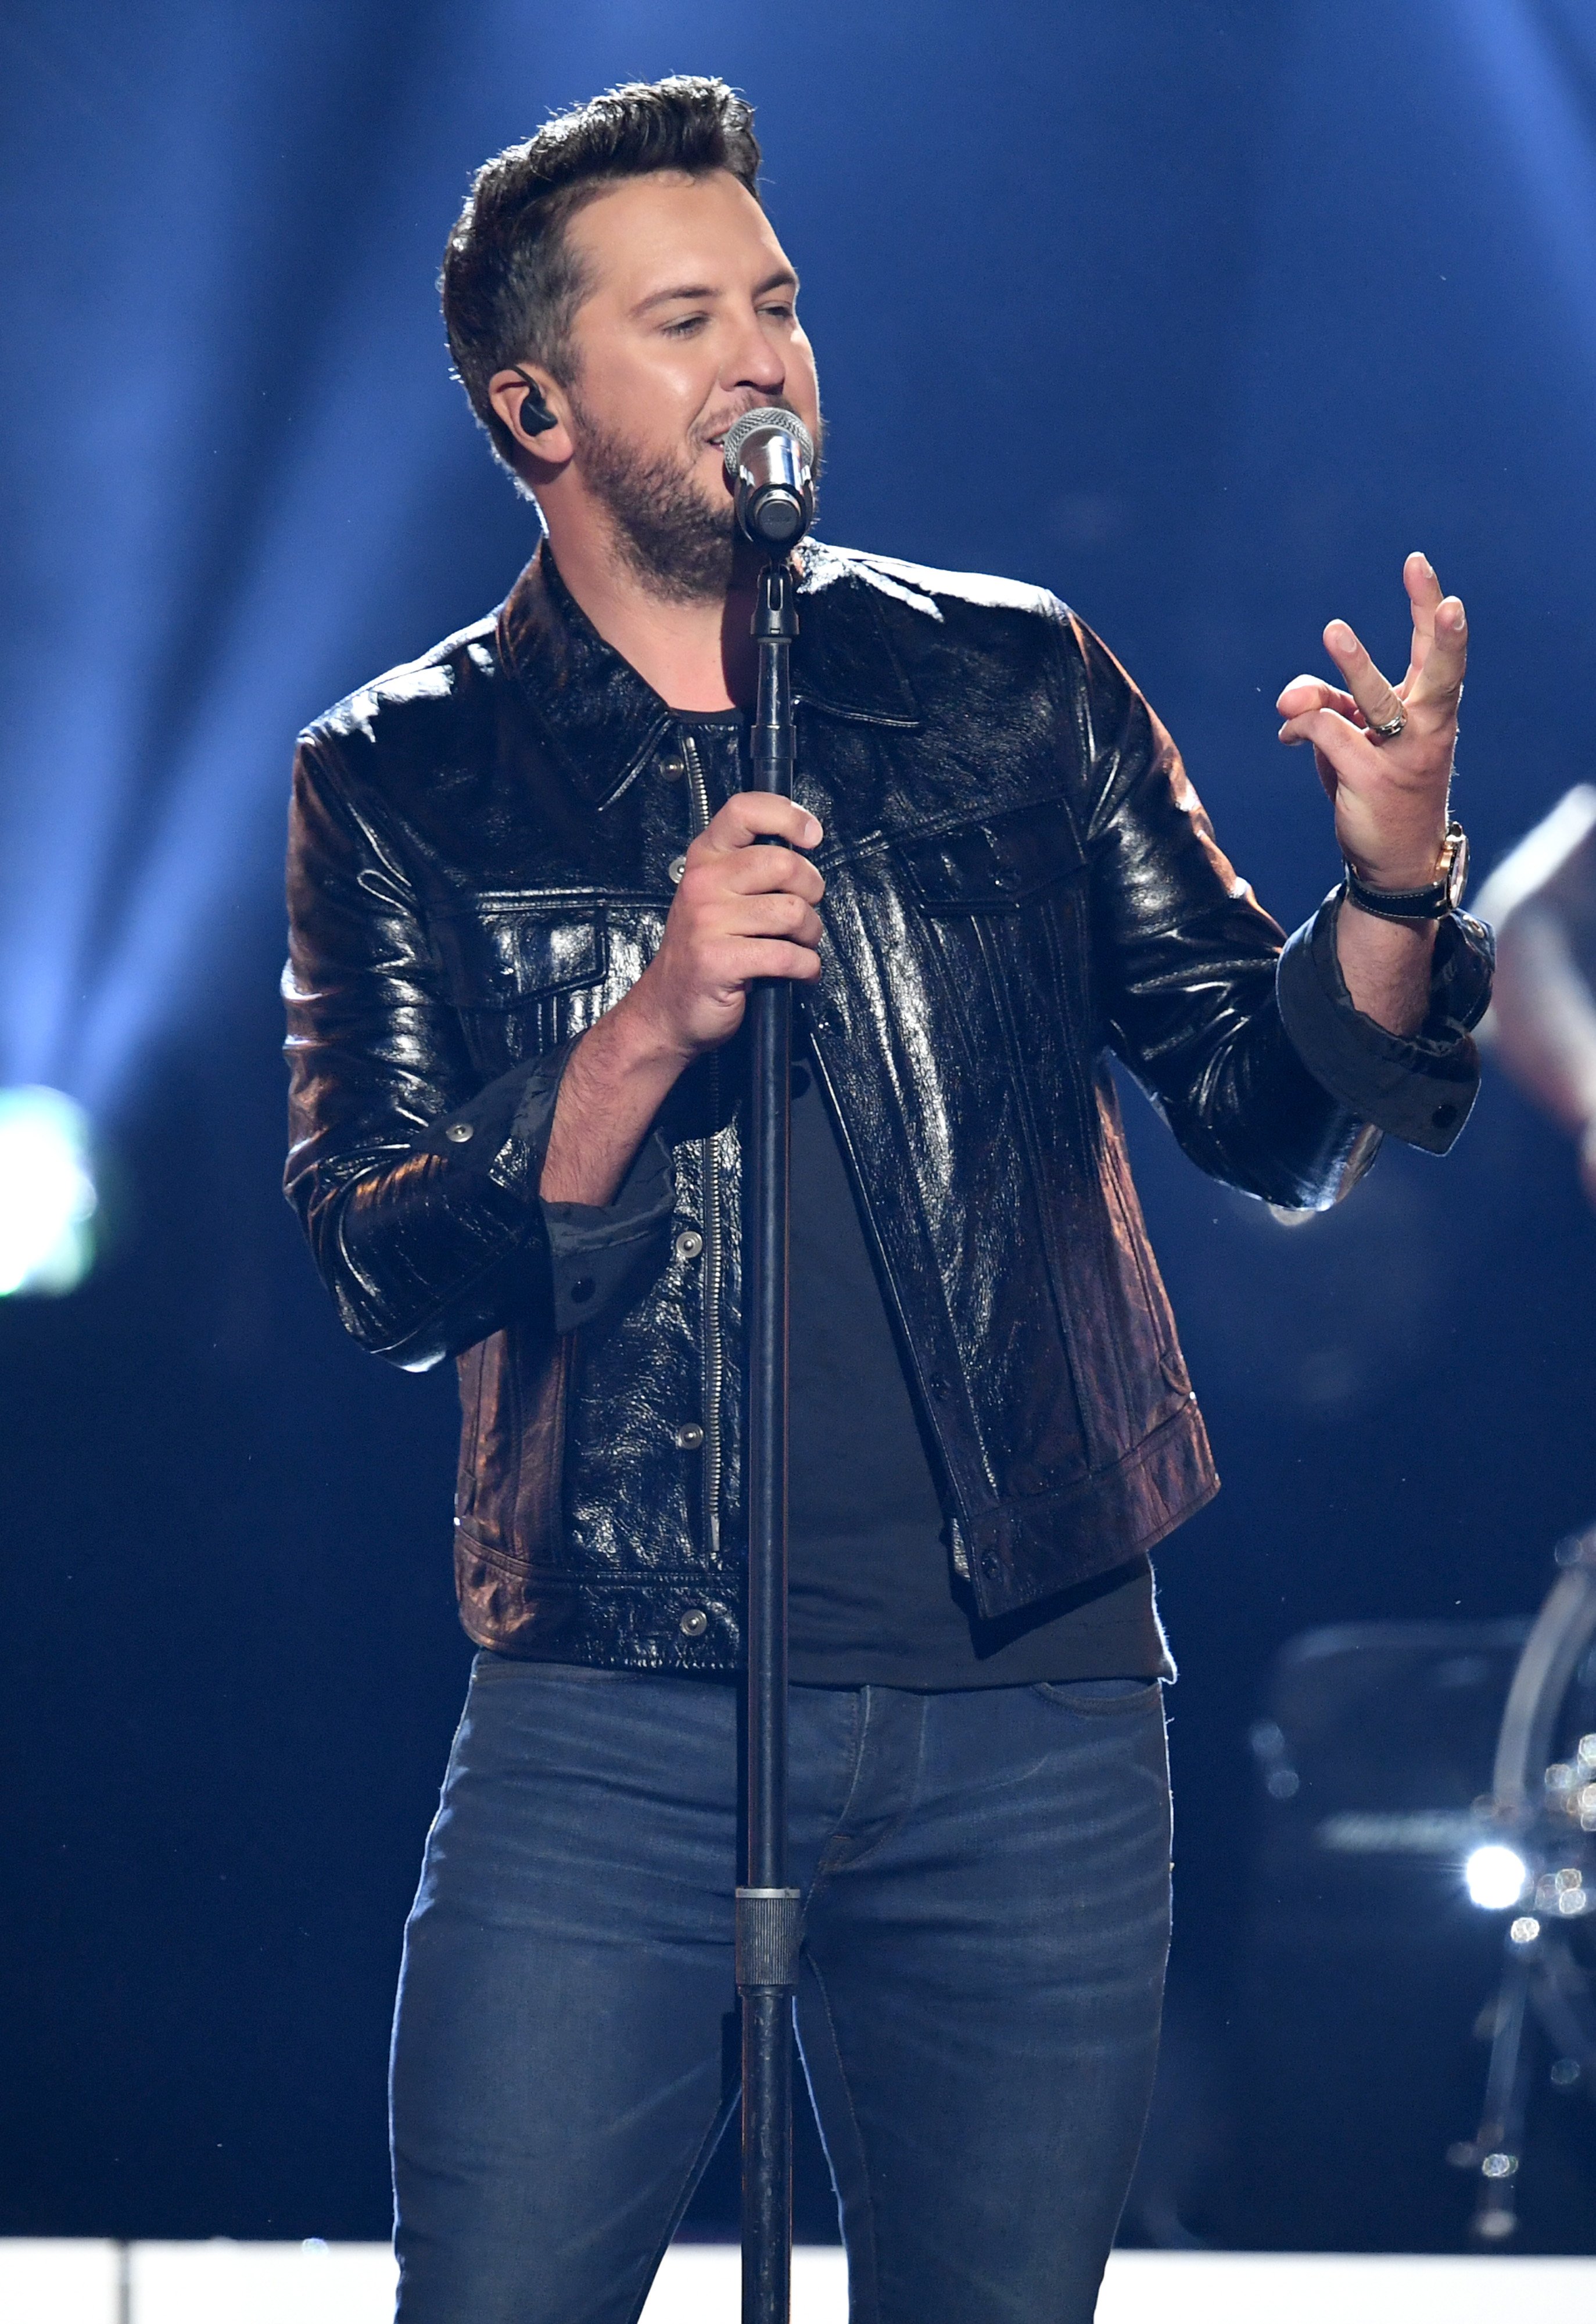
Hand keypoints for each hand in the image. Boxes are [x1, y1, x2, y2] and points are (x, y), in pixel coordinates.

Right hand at [622, 791, 824, 1063]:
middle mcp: (704, 884)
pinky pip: (787, 955)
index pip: (745, 811)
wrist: (668, 1009)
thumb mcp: (716, 896)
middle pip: (783, 863)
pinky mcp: (720, 959)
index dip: (787, 816)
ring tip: (799, 946)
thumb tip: (802, 850)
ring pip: (792, 912)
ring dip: (810, 935)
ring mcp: (708, 921)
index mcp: (705, 860)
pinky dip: (806, 968)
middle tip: (805, 910)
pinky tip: (799, 972)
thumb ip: (749, 868)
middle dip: (812, 890)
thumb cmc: (704, 952)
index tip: (811, 836)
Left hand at [1276, 552, 1465, 890]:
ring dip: (1355, 665)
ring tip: (1335, 631)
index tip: (1415, 564)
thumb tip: (1289, 699)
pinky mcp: (1373, 779)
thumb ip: (1325, 704)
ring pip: (1378, 699)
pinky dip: (1301, 726)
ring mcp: (1404, 754)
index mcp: (1431, 709)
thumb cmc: (1378, 786)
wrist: (1395, 859)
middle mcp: (1428, 726)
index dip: (1428, 605)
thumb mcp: (1354, 738)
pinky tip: (1288, 734)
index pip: (1436, 650)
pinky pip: (1327, 733)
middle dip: (1442, 631)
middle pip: (1439, 671)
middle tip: (1441, 596)